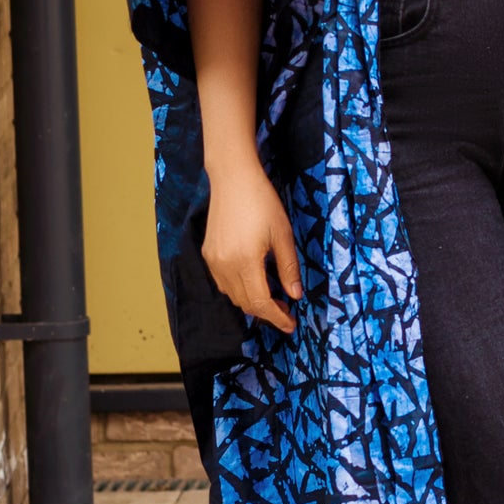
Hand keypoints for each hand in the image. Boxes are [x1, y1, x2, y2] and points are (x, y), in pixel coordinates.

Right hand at [202, 158, 302, 333]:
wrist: (233, 179)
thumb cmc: (262, 202)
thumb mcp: (283, 235)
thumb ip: (288, 268)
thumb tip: (295, 295)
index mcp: (245, 262)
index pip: (261, 303)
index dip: (277, 317)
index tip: (291, 324)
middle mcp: (225, 266)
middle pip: (246, 303)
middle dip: (266, 312)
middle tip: (285, 312)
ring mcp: (213, 261)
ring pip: (232, 295)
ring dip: (252, 302)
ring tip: (272, 298)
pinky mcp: (208, 254)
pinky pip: (223, 283)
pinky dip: (238, 290)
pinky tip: (252, 282)